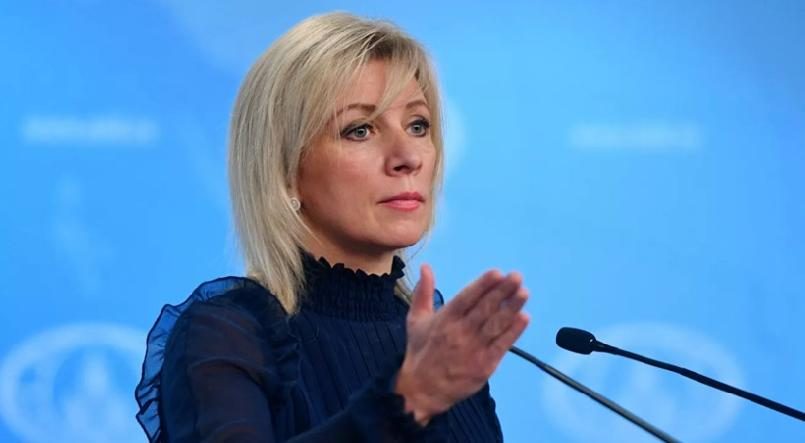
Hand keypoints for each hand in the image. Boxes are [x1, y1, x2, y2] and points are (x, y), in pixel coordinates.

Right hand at [394, 265, 529, 423]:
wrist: (422, 389)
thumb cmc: (420, 351)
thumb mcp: (415, 319)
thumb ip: (423, 292)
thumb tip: (426, 266)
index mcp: (445, 319)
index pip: (467, 298)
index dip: (483, 285)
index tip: (497, 273)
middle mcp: (460, 332)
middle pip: (485, 309)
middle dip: (502, 291)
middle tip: (517, 277)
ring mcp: (474, 349)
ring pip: (496, 325)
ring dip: (512, 307)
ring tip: (524, 292)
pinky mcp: (485, 365)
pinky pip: (502, 345)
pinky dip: (513, 331)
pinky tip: (524, 318)